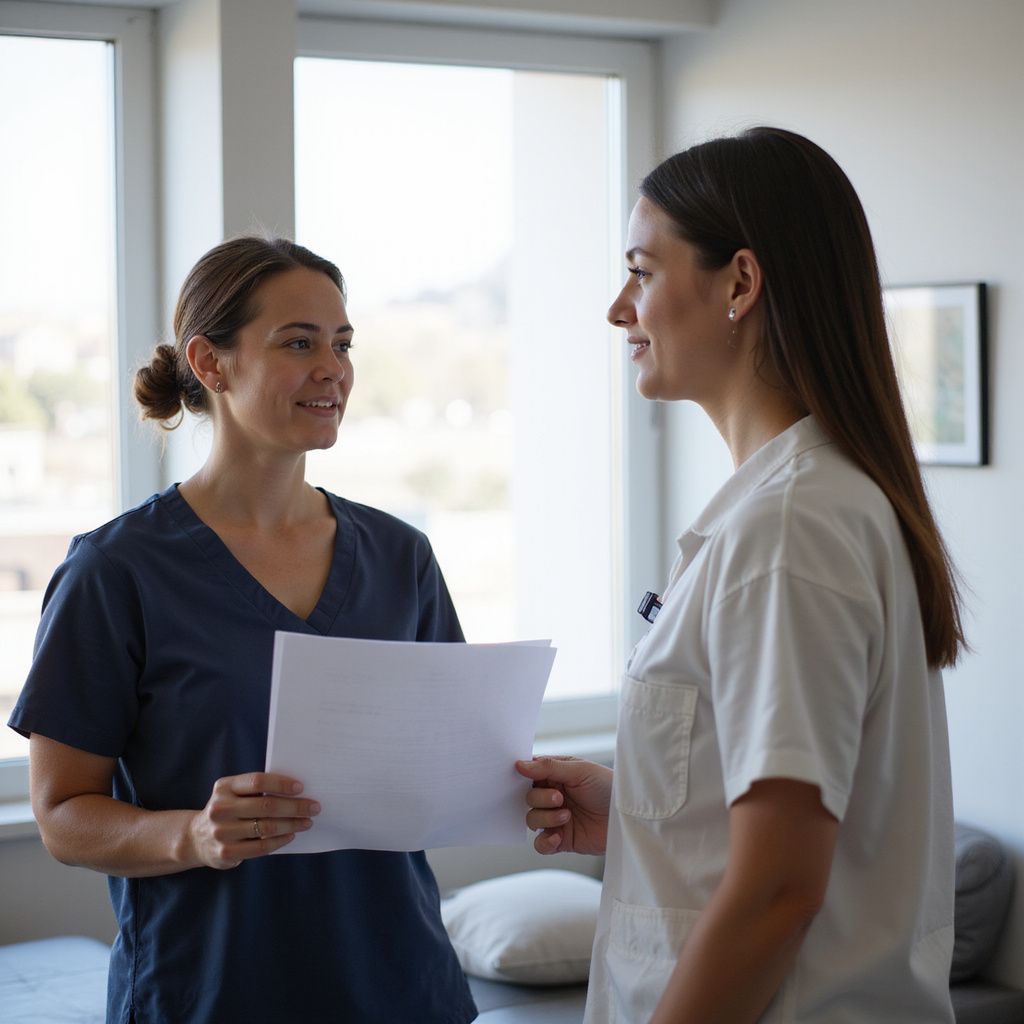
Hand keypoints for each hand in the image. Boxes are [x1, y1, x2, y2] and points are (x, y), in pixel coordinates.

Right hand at [187, 772, 320, 869]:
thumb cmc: (229, 809)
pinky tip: (291, 835)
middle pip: (266, 806)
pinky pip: (261, 847)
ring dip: (292, 824)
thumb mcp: (234, 793)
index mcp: (224, 787)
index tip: (301, 788)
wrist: (196, 838)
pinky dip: (280, 841)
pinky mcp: (226, 852)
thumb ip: (256, 789)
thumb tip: (297, 790)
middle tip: (314, 807)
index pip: (257, 781)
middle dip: (295, 807)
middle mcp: (220, 808)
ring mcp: (221, 832)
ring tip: (307, 822)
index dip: (281, 784)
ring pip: (266, 828)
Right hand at [515, 756, 612, 855]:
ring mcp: (556, 818)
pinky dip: (545, 842)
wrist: (627, 817)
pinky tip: (559, 836)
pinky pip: (540, 844)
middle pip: (528, 797)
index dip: (523, 776)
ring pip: (531, 819)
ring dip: (545, 818)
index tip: (521, 776)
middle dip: (540, 798)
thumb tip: (519, 765)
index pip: (529, 774)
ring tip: (566, 815)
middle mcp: (553, 796)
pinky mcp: (562, 839)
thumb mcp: (579, 770)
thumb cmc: (608, 787)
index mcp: (556, 775)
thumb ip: (548, 767)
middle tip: (559, 798)